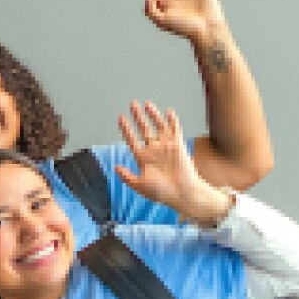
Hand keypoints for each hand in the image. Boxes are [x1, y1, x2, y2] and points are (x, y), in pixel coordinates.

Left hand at [115, 100, 231, 225]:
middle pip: (144, 129)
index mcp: (142, 158)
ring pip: (158, 126)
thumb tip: (115, 167)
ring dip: (153, 115)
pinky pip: (175, 130)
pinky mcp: (179, 146)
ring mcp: (166, 146)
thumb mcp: (140, 185)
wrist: (182, 194)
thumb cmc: (162, 192)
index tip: (120, 117)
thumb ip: (127, 177)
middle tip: (132, 104)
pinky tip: (169, 111)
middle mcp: (153, 149)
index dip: (126, 128)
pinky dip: (172, 121)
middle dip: (138, 117)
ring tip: (146, 104)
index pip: (131, 139)